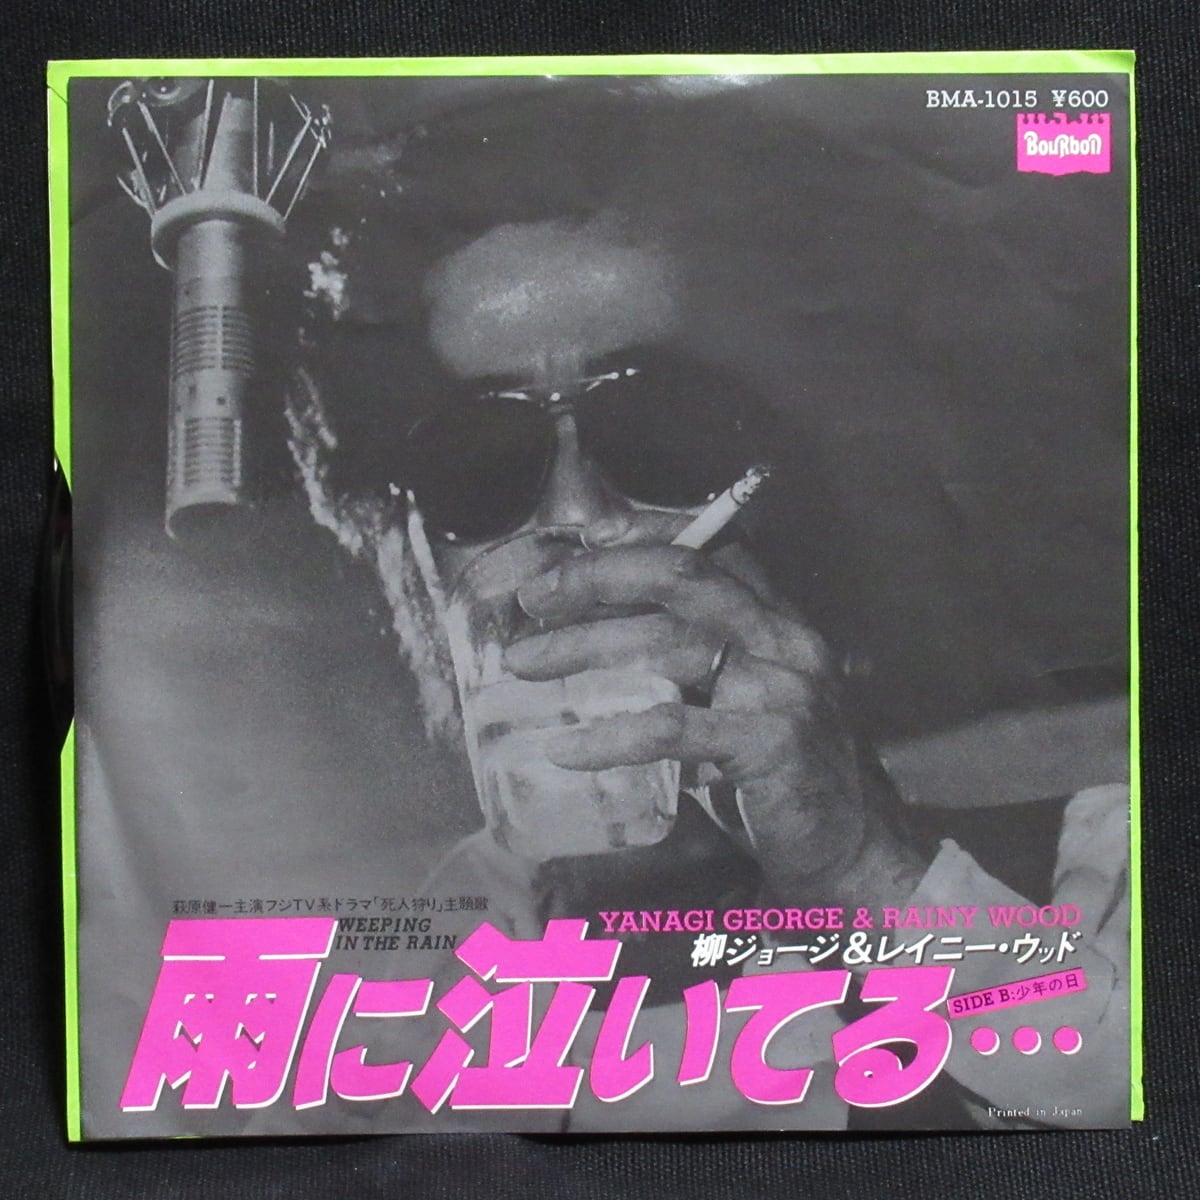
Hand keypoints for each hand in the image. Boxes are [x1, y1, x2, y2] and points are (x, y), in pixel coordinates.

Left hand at [502, 512, 927, 909]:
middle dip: (599, 578)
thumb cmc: (778, 775)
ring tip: (525, 666)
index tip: (583, 540)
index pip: (709, 551)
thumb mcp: (739, 702)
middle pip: (682, 578)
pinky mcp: (770, 742)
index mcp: (777, 620)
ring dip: (584, 649)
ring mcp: (782, 687)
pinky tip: (565, 748)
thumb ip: (689, 668)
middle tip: (532, 599)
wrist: (853, 848)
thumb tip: (596, 639)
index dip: (642, 534)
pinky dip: (610, 736)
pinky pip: (672, 728)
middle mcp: (785, 639)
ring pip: (668, 644)